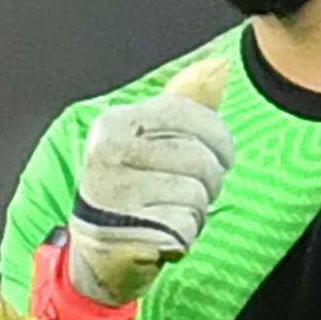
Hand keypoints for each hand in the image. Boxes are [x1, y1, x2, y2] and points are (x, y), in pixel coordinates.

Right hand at [70, 59, 233, 306]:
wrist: (98, 254)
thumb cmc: (134, 191)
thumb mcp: (154, 141)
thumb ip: (185, 103)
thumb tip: (217, 64)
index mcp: (114, 124)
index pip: (187, 114)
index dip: (219, 137)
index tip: (222, 156)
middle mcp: (107, 154)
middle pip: (198, 158)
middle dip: (208, 181)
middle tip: (192, 191)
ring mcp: (114, 195)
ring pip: (196, 194)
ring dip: (196, 210)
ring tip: (174, 211)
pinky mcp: (126, 232)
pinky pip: (186, 226)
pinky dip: (186, 234)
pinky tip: (166, 232)